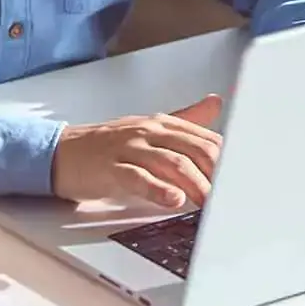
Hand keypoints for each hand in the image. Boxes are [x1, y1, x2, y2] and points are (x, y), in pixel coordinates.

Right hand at [50, 95, 222, 209]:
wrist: (62, 152)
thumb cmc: (107, 146)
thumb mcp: (149, 128)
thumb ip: (185, 120)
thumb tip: (216, 103)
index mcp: (161, 123)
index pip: (205, 138)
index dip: (228, 161)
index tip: (243, 179)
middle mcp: (148, 131)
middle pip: (194, 149)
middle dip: (218, 173)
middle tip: (233, 195)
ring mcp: (129, 148)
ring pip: (171, 163)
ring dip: (196, 184)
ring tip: (210, 202)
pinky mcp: (111, 167)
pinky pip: (138, 177)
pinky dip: (158, 189)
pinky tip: (173, 199)